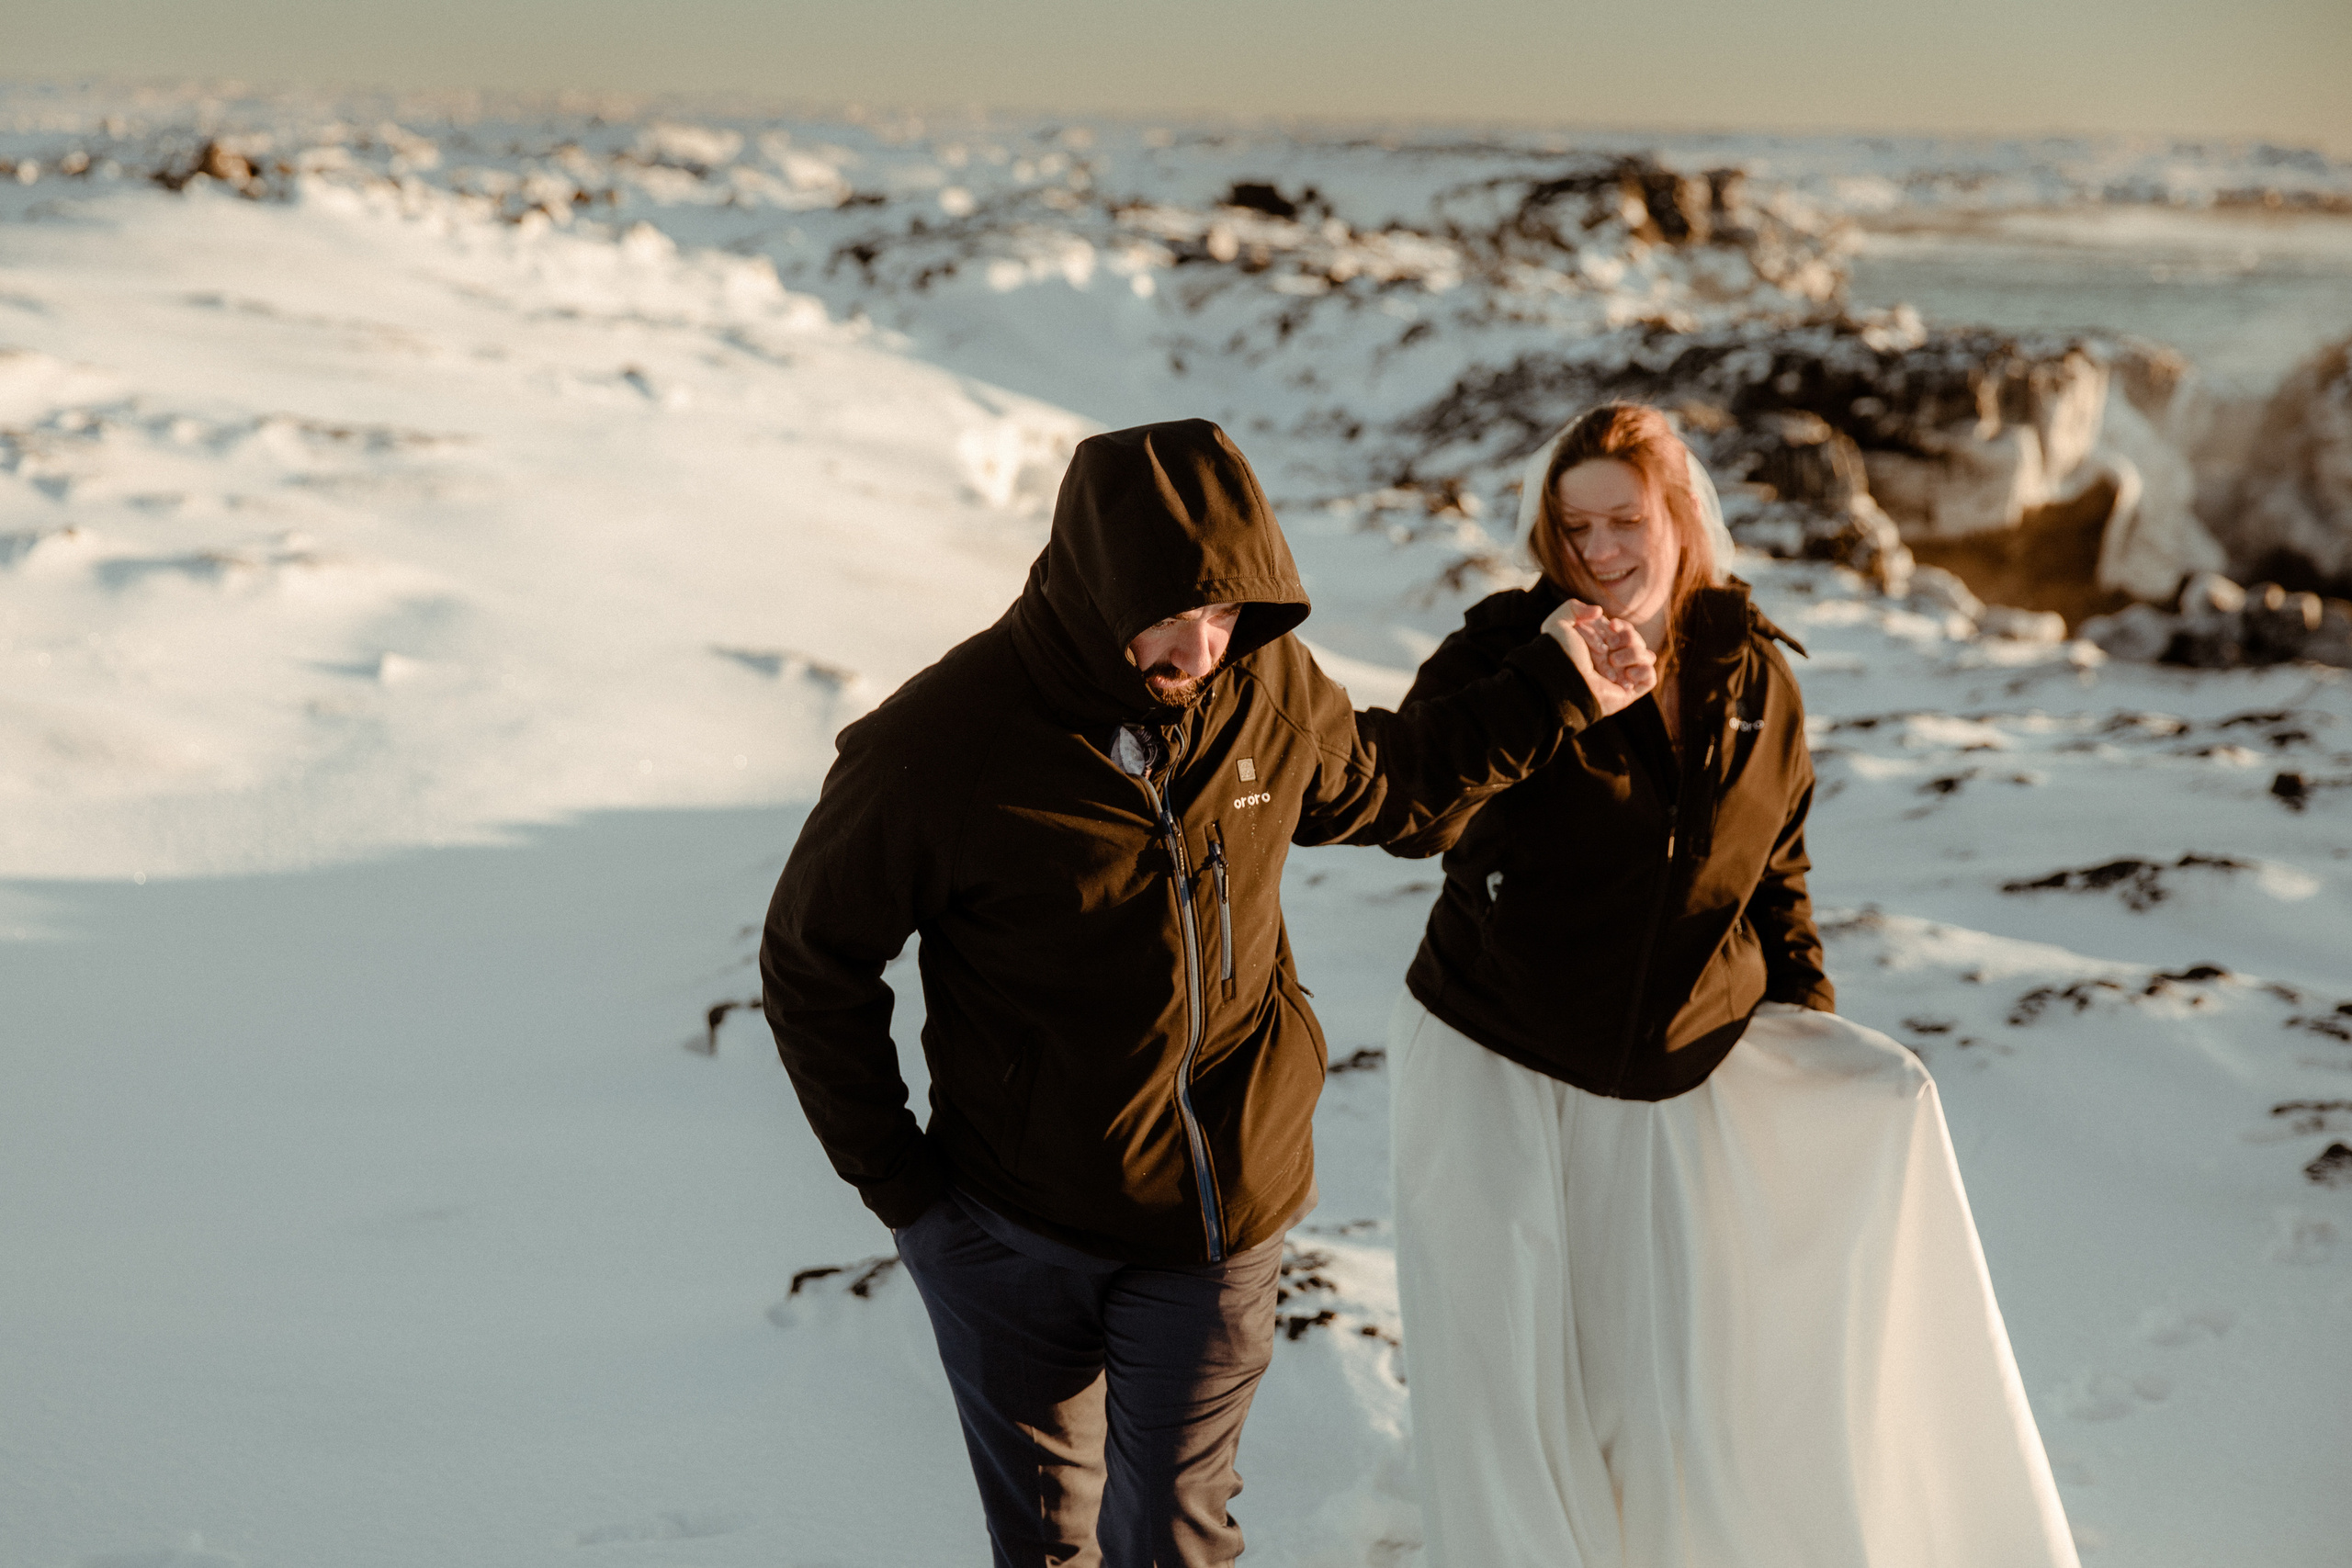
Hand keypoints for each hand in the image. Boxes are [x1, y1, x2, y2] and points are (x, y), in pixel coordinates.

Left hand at [1541, 599, 1656, 717]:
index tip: (1611, 625)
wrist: (1561, 680)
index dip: (1623, 626)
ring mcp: (1621, 677)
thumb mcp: (1557, 623)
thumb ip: (1573, 608)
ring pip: (1648, 657)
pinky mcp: (1628, 693)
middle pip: (1638, 641)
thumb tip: (1600, 612)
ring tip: (1613, 661)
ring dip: (1634, 654)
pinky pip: (1651, 678)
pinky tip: (1627, 674)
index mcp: (1601, 648)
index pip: (1626, 631)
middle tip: (1610, 645)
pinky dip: (1643, 671)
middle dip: (1628, 637)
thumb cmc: (1558, 654)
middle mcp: (1613, 662)